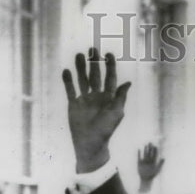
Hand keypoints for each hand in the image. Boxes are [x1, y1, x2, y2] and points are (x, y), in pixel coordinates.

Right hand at [62, 48, 131, 172]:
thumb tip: (128, 82)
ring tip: (79, 55)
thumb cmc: (106, 130)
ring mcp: (85, 99)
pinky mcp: (73, 104)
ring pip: (82, 79)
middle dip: (94, 63)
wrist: (90, 144)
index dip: (110, 66)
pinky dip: (68, 81)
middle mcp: (97, 96)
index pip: (110, 78)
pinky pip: (70, 90)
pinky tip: (66, 71)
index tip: (109, 54)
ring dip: (80, 68)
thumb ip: (120, 97)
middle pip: (95, 75)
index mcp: (109, 97)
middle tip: (92, 49)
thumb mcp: (116, 113)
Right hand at [137, 143, 164, 188]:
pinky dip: (139, 153)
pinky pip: (139, 157)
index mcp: (154, 162)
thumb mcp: (157, 169)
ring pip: (145, 154)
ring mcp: (144, 161)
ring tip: (146, 145)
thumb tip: (164, 158)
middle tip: (150, 142)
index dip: (155, 150)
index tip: (156, 146)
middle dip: (150, 148)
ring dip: (145, 150)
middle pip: (150, 153)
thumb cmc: (152, 175)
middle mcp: (149, 161)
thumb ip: (160, 163)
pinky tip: (139, 149)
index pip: (154, 155)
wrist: (146, 179)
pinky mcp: (139, 163)